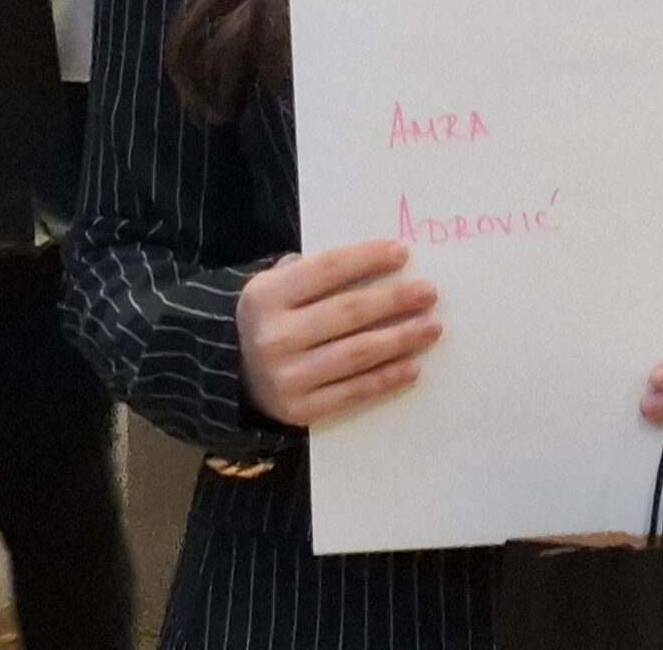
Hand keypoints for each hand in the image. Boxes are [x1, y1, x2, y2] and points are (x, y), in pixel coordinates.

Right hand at [237, 239, 441, 428]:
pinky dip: (385, 379)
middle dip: (394, 300)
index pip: (327, 269)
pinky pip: (352, 392)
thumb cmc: (269, 319)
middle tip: (429, 293)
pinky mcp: (299, 410)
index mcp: (265, 296)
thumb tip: (378, 258)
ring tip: (431, 327)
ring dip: (400, 339)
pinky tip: (412, 367)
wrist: (231, 375)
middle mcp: (274, 336)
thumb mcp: (275, 286)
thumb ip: (314, 270)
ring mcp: (287, 376)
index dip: (368, 259)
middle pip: (348, 312)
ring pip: (356, 353)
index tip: (403, 253)